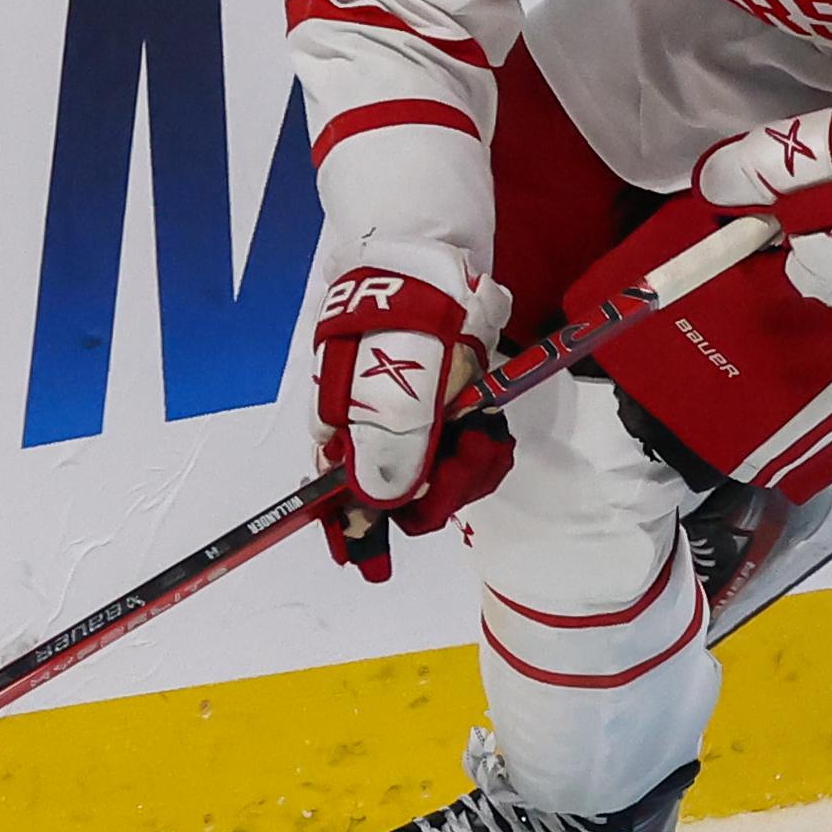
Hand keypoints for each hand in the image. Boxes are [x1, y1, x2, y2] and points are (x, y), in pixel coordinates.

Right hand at [308, 241, 512, 582]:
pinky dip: (479, 445)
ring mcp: (412, 418)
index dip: (360, 535)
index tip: (371, 568)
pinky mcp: (446, 404)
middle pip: (400, 494)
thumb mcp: (393, 397)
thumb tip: (379, 506)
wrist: (430, 263)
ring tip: (483, 434)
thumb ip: (389, 455)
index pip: (345, 499)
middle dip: (439, 491)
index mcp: (344, 433)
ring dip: (467, 465)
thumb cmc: (401, 331)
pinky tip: (487, 428)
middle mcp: (372, 431)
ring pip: (439, 475)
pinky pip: (463, 447)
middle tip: (470, 458)